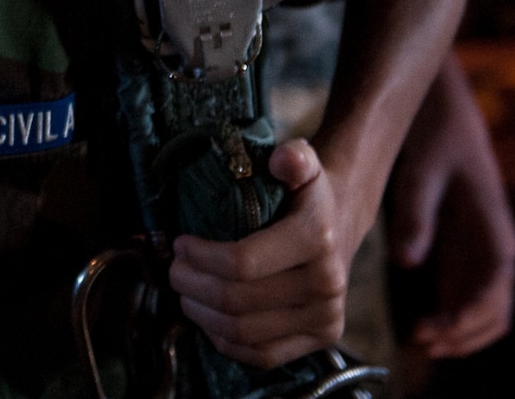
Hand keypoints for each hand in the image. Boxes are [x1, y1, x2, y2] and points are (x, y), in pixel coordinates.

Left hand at [170, 139, 356, 368]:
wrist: (342, 223)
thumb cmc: (306, 194)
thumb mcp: (303, 163)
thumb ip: (293, 158)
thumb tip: (283, 160)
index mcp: (316, 239)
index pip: (242, 263)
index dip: (200, 257)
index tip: (179, 244)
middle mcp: (327, 284)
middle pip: (236, 301)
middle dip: (191, 286)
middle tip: (173, 270)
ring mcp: (326, 317)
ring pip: (244, 332)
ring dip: (201, 314)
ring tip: (185, 292)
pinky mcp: (322, 340)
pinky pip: (262, 355)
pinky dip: (224, 341)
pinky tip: (208, 317)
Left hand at [388, 57, 514, 357]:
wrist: (444, 110)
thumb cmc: (437, 137)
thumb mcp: (423, 171)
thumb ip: (416, 216)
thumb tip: (406, 262)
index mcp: (495, 234)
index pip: (492, 296)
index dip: (463, 321)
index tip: (430, 333)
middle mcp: (497, 250)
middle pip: (494, 314)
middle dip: (462, 336)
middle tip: (419, 344)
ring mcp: (483, 253)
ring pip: (485, 311)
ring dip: (459, 333)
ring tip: (419, 342)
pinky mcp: (465, 250)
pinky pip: (467, 296)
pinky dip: (452, 317)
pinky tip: (421, 326)